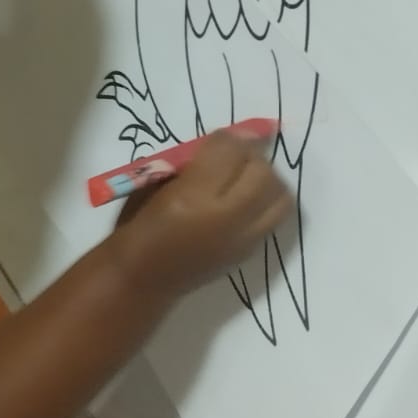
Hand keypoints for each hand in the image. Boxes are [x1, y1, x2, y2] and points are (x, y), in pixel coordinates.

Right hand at [114, 130, 290, 299]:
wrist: (142, 280)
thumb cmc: (137, 225)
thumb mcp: (151, 182)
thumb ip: (189, 161)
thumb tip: (225, 142)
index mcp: (190, 197)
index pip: (228, 151)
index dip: (227, 138)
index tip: (217, 139)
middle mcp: (224, 219)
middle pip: (261, 171)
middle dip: (250, 155)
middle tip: (231, 156)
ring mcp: (242, 239)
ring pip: (280, 195)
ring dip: (265, 179)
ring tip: (243, 178)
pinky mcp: (250, 252)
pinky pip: (275, 216)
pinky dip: (266, 200)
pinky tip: (243, 200)